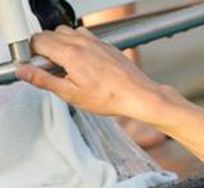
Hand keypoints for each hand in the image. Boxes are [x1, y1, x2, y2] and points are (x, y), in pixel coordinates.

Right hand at [16, 26, 168, 122]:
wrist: (138, 95)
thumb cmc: (111, 97)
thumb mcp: (71, 94)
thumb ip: (44, 80)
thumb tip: (24, 72)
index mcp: (70, 54)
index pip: (37, 41)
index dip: (32, 55)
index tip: (38, 67)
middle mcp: (82, 42)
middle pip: (50, 34)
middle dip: (45, 49)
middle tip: (53, 70)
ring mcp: (95, 41)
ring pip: (67, 32)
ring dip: (61, 44)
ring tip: (68, 67)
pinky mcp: (105, 44)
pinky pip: (84, 36)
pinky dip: (77, 45)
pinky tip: (84, 64)